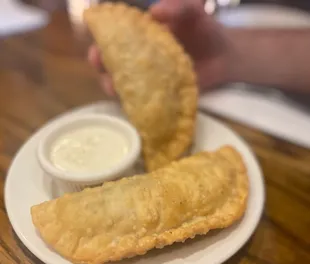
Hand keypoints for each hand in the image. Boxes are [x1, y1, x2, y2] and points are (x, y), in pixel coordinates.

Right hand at [88, 0, 230, 95]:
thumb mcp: (194, 13)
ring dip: (112, 85)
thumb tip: (154, 11)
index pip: (116, 36)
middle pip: (112, 61)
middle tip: (99, 65)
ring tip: (113, 88)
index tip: (96, 41)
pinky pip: (140, 99)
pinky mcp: (158, 94)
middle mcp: (141, 57)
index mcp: (144, 36)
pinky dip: (132, 102)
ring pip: (122, 82)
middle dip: (101, 64)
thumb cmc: (206, 32)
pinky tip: (129, 103)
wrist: (224, 58)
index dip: (102, 39)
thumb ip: (178, 7)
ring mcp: (149, 77)